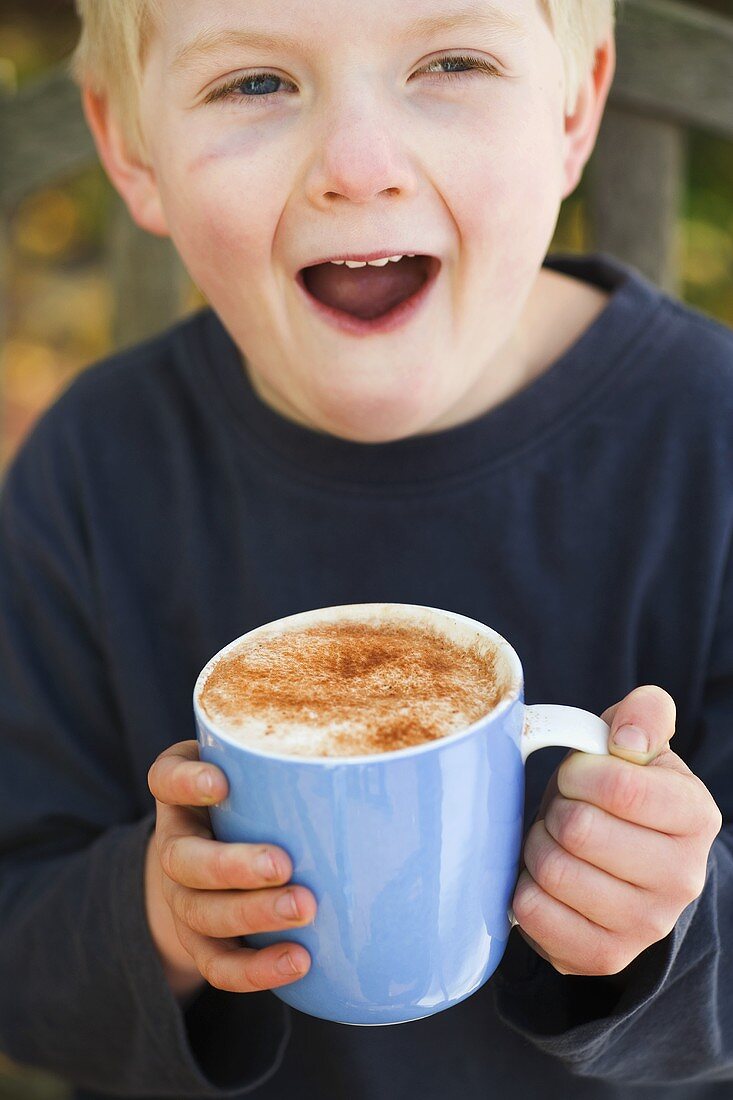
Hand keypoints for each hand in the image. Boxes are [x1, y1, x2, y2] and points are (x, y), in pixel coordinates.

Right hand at [146, 740, 316, 995]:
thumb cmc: (254, 801)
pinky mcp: (202, 942)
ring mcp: (184, 898)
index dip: (186, 782)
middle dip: (233, 866)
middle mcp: (176, 845)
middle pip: (184, 860)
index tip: (222, 782)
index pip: (166, 778)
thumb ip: (301, 748)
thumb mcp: (260, 767)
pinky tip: (300, 962)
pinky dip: (257, 970)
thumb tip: (391, 736)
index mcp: (186, 794)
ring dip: (253, 916)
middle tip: (283, 863)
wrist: (204, 868)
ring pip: (202, 914)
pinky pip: (219, 966)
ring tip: (305, 909)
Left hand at [512, 685, 722, 976]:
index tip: (578, 775)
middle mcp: (683, 878)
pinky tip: (545, 880)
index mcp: (695, 816)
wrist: (622, 867)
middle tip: (565, 811)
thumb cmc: (620, 794)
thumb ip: (645, 713)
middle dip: (557, 809)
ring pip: (553, 870)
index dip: (580, 772)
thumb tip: (626, 740)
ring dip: (538, 846)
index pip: (620, 786)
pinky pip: (533, 913)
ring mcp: (645, 925)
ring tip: (556, 842)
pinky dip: (525, 888)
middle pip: (579, 829)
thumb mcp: (636, 742)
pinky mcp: (602, 956)